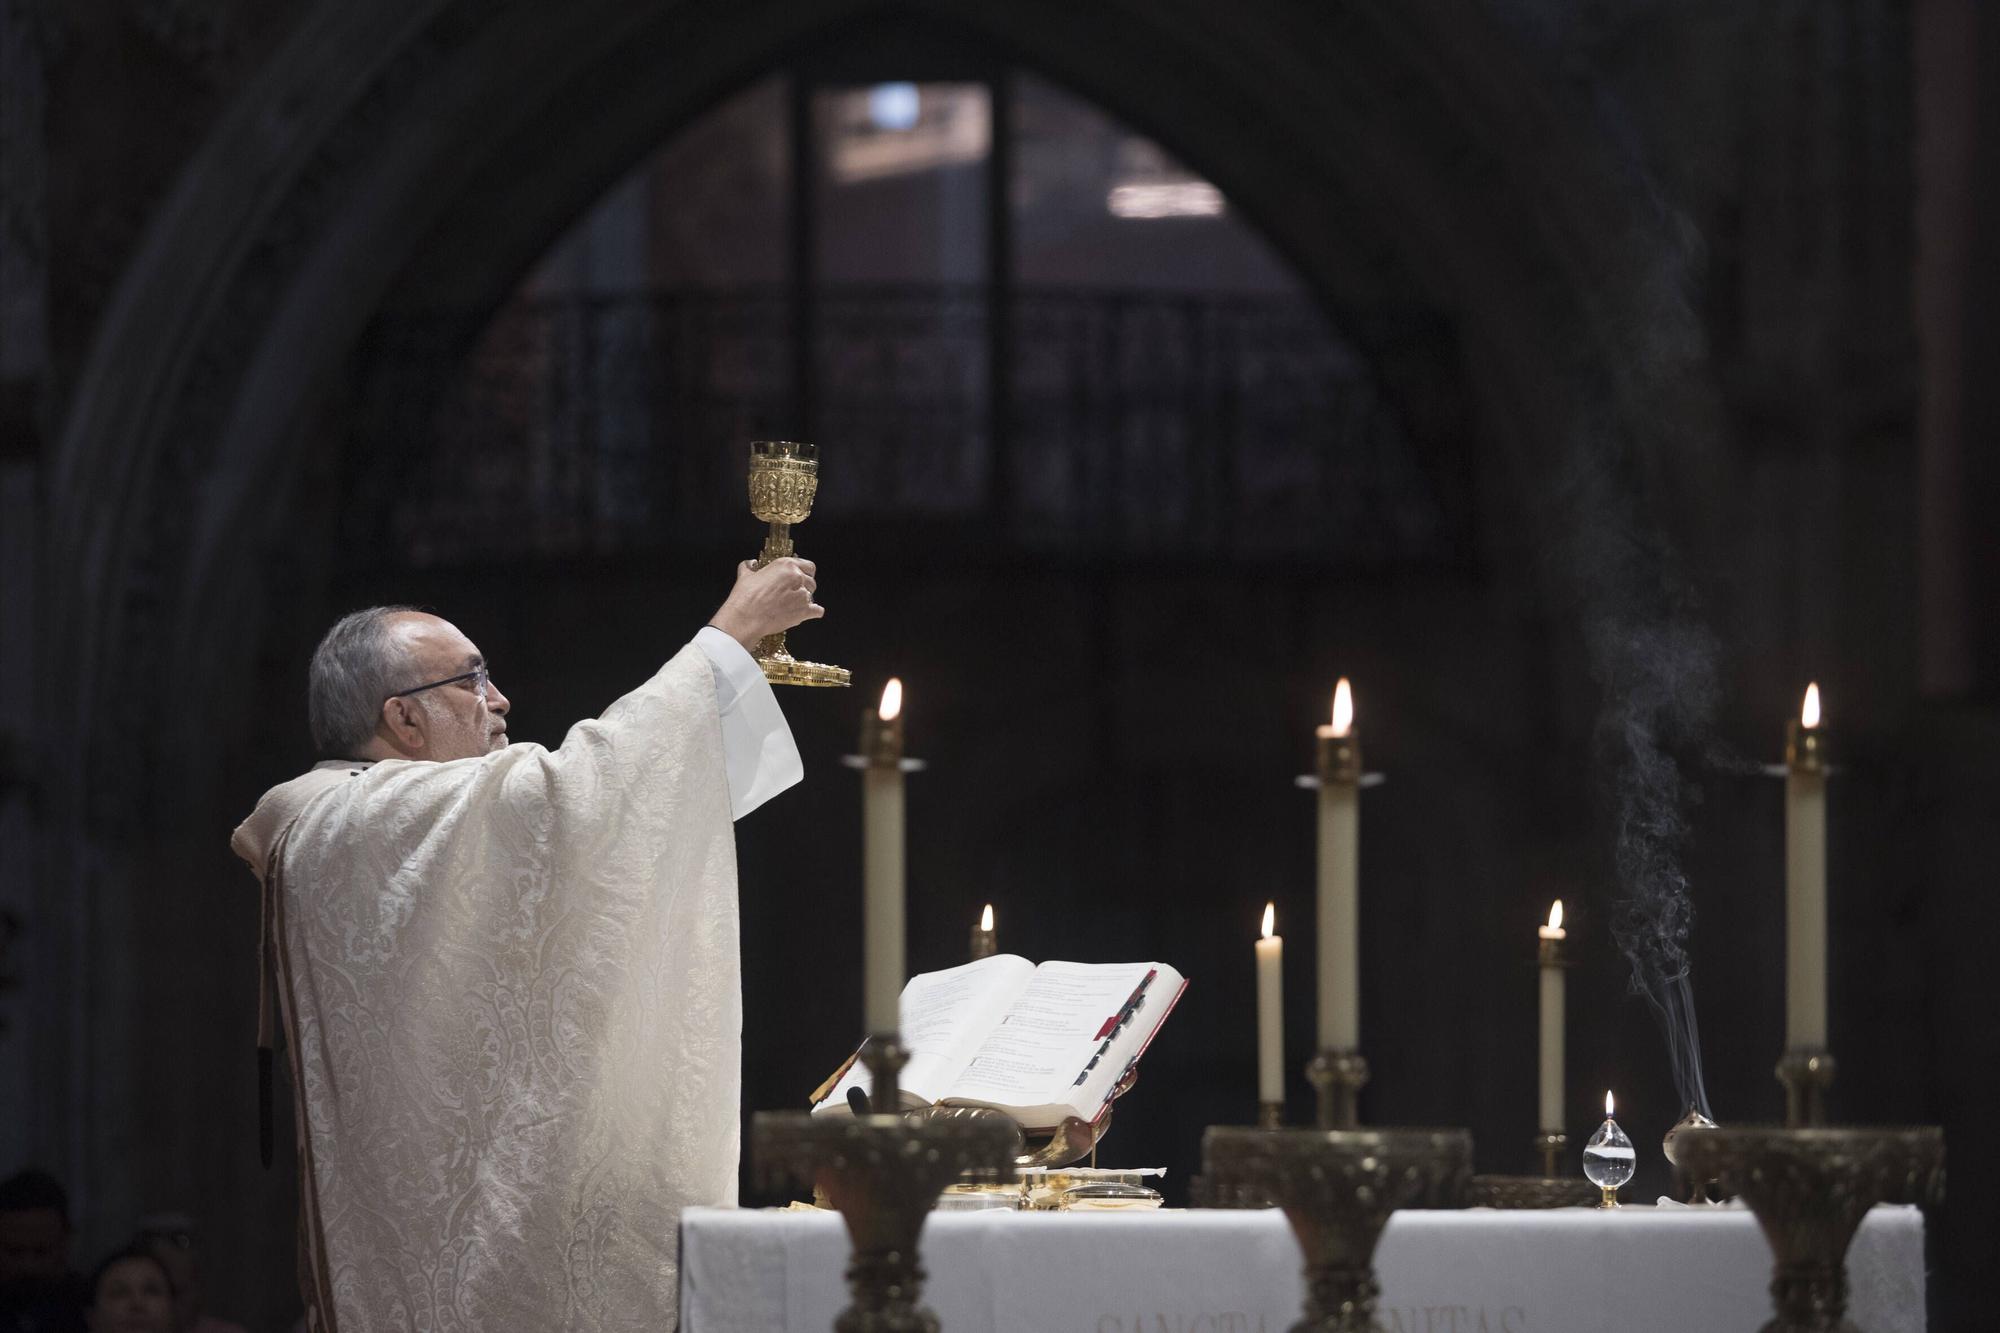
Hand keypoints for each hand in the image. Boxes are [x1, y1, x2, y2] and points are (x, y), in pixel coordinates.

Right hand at [707, 557, 822, 651]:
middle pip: (811, 582)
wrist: (746, 618)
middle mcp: (797, 577)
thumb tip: (751, 564)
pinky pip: (817, 611)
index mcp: (786, 565)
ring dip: (805, 601)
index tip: (801, 578)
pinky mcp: (805, 611)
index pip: (808, 566)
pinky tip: (806, 614)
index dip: (805, 573)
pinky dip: (813, 613)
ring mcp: (803, 594)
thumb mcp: (745, 576)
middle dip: (805, 588)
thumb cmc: (745, 598)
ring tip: (792, 606)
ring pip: (812, 596)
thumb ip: (749, 566)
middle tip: (793, 595)